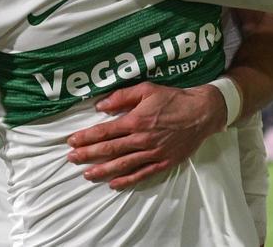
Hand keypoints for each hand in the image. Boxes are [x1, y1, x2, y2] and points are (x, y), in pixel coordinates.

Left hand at [66, 82, 225, 188]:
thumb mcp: (147, 89)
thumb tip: (100, 105)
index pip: (105, 131)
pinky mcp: (163, 162)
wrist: (202, 112)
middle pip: (109, 149)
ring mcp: (152, 153)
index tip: (72, 141)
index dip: (86, 137)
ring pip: (122, 164)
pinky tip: (113, 184)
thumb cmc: (173, 99)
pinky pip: (141, 174)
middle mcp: (142, 139)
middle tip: (71, 159)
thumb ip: (122, 96)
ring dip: (102, 170)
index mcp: (136, 120)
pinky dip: (126, 180)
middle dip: (88, 154)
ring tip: (87, 174)